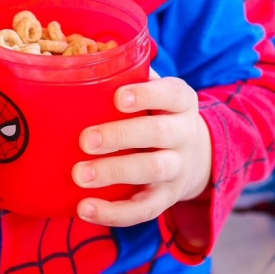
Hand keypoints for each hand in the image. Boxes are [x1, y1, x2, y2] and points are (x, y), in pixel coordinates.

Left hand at [72, 73, 211, 225]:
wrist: (195, 154)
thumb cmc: (157, 112)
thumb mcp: (155, 91)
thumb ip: (129, 76)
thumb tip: (84, 61)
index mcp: (181, 101)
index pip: (170, 94)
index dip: (145, 95)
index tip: (117, 98)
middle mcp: (184, 133)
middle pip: (159, 134)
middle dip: (121, 136)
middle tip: (85, 139)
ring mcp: (178, 168)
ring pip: (152, 170)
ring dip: (114, 172)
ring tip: (80, 174)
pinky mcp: (167, 198)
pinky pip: (145, 210)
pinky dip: (114, 212)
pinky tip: (85, 208)